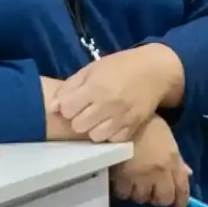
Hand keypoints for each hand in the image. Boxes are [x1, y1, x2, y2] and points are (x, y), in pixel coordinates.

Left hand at [53, 43, 182, 144]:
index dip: (68, 107)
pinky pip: (113, 140)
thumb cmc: (120, 66)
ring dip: (93, 129)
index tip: (74, 103)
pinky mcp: (134, 127)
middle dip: (79, 119)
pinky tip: (111, 124)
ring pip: (95, 137)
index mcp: (95, 87)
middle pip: (78, 125)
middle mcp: (108, 104)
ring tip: (98, 119)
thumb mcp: (92, 68)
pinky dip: (110, 134)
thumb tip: (52, 107)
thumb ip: (70, 86)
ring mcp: (122, 117)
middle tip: (86, 111)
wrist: (155, 70)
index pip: (67, 109)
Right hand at [108, 117, 191, 206]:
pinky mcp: (122, 177)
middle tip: (152, 191)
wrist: (122, 117)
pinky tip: (122, 182)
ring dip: (140, 194)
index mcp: (172, 160)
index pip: (182, 188)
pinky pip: (124, 193)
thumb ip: (177, 159)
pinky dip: (124, 190)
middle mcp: (159, 172)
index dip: (181, 203)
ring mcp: (140, 176)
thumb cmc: (146, 124)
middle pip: (162, 199)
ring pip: (142, 198)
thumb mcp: (167, 138)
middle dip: (158, 198)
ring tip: (135, 185)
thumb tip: (186, 174)